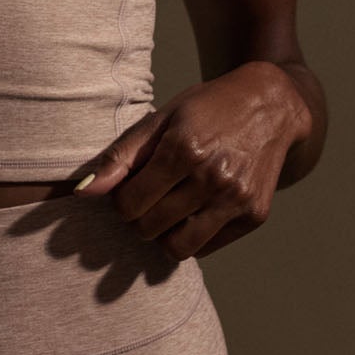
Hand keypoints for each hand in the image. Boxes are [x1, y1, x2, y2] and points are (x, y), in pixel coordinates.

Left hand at [73, 62, 313, 260]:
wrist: (271, 106)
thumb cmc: (207, 109)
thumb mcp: (161, 118)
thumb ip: (120, 156)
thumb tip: (83, 193)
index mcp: (184, 149)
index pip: (129, 205)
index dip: (121, 200)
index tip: (130, 187)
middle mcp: (213, 177)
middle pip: (149, 228)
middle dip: (139, 217)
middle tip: (148, 197)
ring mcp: (237, 199)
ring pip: (178, 248)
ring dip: (163, 235)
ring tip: (166, 211)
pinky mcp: (255, 215)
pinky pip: (206, 247)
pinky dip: (192, 236)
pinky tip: (194, 210)